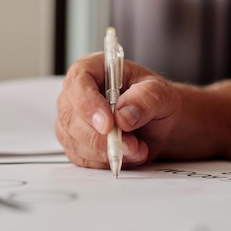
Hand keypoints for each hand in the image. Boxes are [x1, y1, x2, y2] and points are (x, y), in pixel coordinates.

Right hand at [56, 53, 226, 168]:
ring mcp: (71, 121)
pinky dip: (106, 160)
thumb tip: (122, 116)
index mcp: (92, 69)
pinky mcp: (74, 144)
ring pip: (76, 142)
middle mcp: (75, 94)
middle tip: (132, 144)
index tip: (108, 124)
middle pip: (71, 118)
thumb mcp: (160, 93)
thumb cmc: (154, 101)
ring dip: (108, 151)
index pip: (77, 82)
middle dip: (102, 138)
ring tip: (136, 147)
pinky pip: (82, 158)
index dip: (88, 104)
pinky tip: (125, 154)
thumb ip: (145, 99)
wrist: (157, 124)